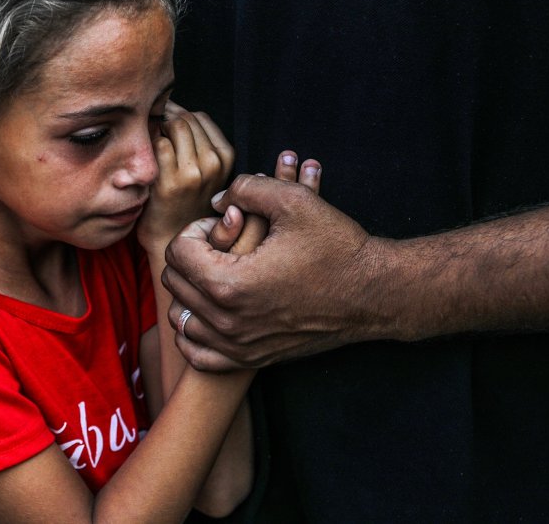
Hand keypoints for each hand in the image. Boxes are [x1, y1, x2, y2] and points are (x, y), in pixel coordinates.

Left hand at [136, 101, 233, 251]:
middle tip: (151, 133)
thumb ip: (198, 142)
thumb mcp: (206, 171)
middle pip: (186, 118)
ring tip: (148, 144)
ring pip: (174, 125)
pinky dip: (147, 144)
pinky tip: (143, 157)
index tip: (163, 126)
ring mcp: (192, 172)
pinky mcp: (169, 181)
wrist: (171, 239)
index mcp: (225, 157)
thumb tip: (173, 107)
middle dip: (165, 118)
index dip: (178, 116)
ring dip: (156, 128)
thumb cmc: (184, 201)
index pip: (200, 117)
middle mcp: (213, 163)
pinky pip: (157, 142)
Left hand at [164, 155, 396, 370]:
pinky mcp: (252, 359)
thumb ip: (244, 189)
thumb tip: (213, 203)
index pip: (177, 252)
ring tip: (217, 272)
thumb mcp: (293, 200)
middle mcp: (228, 322)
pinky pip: (198, 354)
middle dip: (192, 256)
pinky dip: (195, 332)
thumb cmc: (336, 247)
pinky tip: (212, 310)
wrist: (373, 294)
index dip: (197, 229)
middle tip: (223, 244)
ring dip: (190, 291)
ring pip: (180, 318)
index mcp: (230, 283)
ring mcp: (239, 345)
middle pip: (175, 283)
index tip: (225, 224)